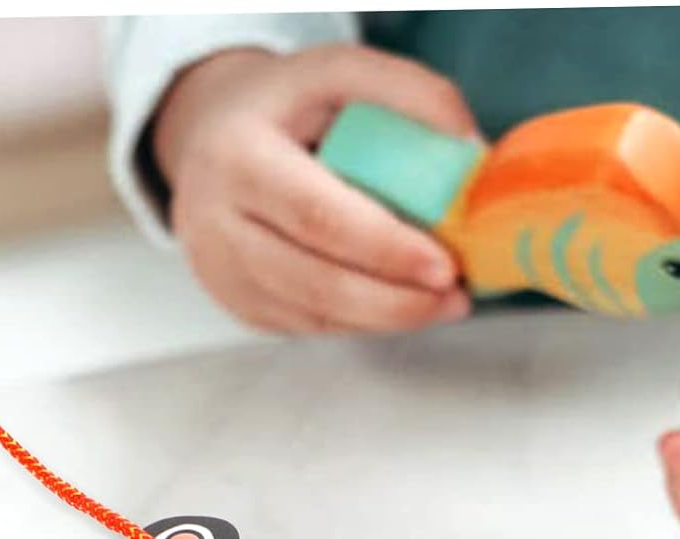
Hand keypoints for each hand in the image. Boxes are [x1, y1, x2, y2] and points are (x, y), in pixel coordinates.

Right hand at [152, 44, 475, 334]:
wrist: (207, 141)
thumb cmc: (281, 108)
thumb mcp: (337, 72)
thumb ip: (408, 94)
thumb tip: (472, 152)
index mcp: (237, 157)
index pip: (318, 216)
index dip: (384, 249)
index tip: (445, 265)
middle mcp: (218, 225)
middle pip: (317, 282)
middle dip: (397, 301)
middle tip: (456, 295)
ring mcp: (226, 276)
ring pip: (317, 317)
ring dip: (389, 318)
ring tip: (444, 302)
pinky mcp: (242, 307)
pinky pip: (313, 326)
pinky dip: (365, 321)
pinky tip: (400, 302)